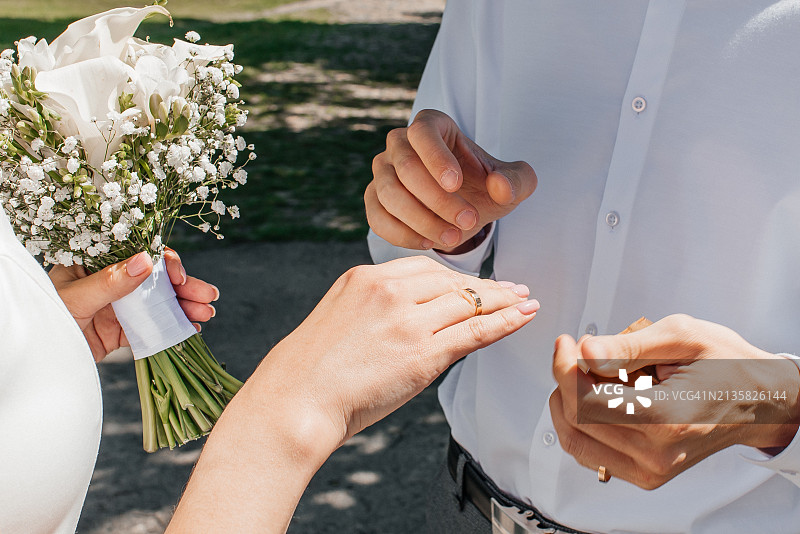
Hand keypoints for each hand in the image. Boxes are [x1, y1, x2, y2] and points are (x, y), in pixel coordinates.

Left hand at [49, 248, 218, 361]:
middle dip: (185, 286)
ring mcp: (117, 307)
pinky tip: (191, 328)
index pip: (137, 253)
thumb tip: (146, 260)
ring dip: (185, 307)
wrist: (36, 363)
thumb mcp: (75, 298)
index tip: (179, 276)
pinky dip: (173, 327)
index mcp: (94, 264)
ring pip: (158, 302)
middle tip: (208, 296)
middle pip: (155, 278)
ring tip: (206, 314)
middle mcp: (109, 282)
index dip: (163, 262)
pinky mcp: (121, 332)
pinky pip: (152, 327)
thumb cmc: (44, 322)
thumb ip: (110, 281)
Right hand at [169, 256, 539, 531]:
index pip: (426, 268)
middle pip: (452, 281)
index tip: (474, 281)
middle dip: (486, 286)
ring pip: (469, 302)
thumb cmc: (309, 369)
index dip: (457, 276)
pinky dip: (505, 321)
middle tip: (512, 288)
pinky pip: (474, 331)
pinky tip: (524, 315)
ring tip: (525, 300)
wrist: (296, 400)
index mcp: (366, 277)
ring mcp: (408, 320)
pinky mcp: (423, 353)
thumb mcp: (337, 317)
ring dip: (504, 300)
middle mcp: (389, 290)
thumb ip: (371, 306)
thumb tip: (403, 314)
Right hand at [365, 109, 537, 251]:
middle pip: (406, 167)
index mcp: (431, 125)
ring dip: (422, 220)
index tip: (456, 184)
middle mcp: (399, 143)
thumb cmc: (486, 188)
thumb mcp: (513, 184)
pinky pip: (377, 217)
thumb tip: (500, 186)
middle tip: (469, 221)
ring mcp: (382, 171)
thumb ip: (517, 181)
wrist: (465, 210)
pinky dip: (401, 234)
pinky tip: (428, 242)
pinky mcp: (374, 200)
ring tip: (454, 237)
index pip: (423, 132)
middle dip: (438, 199)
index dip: (436, 158)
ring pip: (389, 194)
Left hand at [549, 314, 799, 489]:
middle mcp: (656, 454)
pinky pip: (591, 452)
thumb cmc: (728, 366)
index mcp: (667, 420)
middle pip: (577, 420)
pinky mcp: (645, 474)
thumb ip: (629, 345)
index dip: (565, 367)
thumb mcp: (682, 336)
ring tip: (591, 374)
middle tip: (578, 351)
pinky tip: (600, 397)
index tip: (567, 342)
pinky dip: (583, 422)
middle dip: (566, 379)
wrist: (761, 400)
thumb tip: (586, 352)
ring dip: (570, 402)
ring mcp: (650, 470)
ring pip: (576, 439)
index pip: (587, 401)